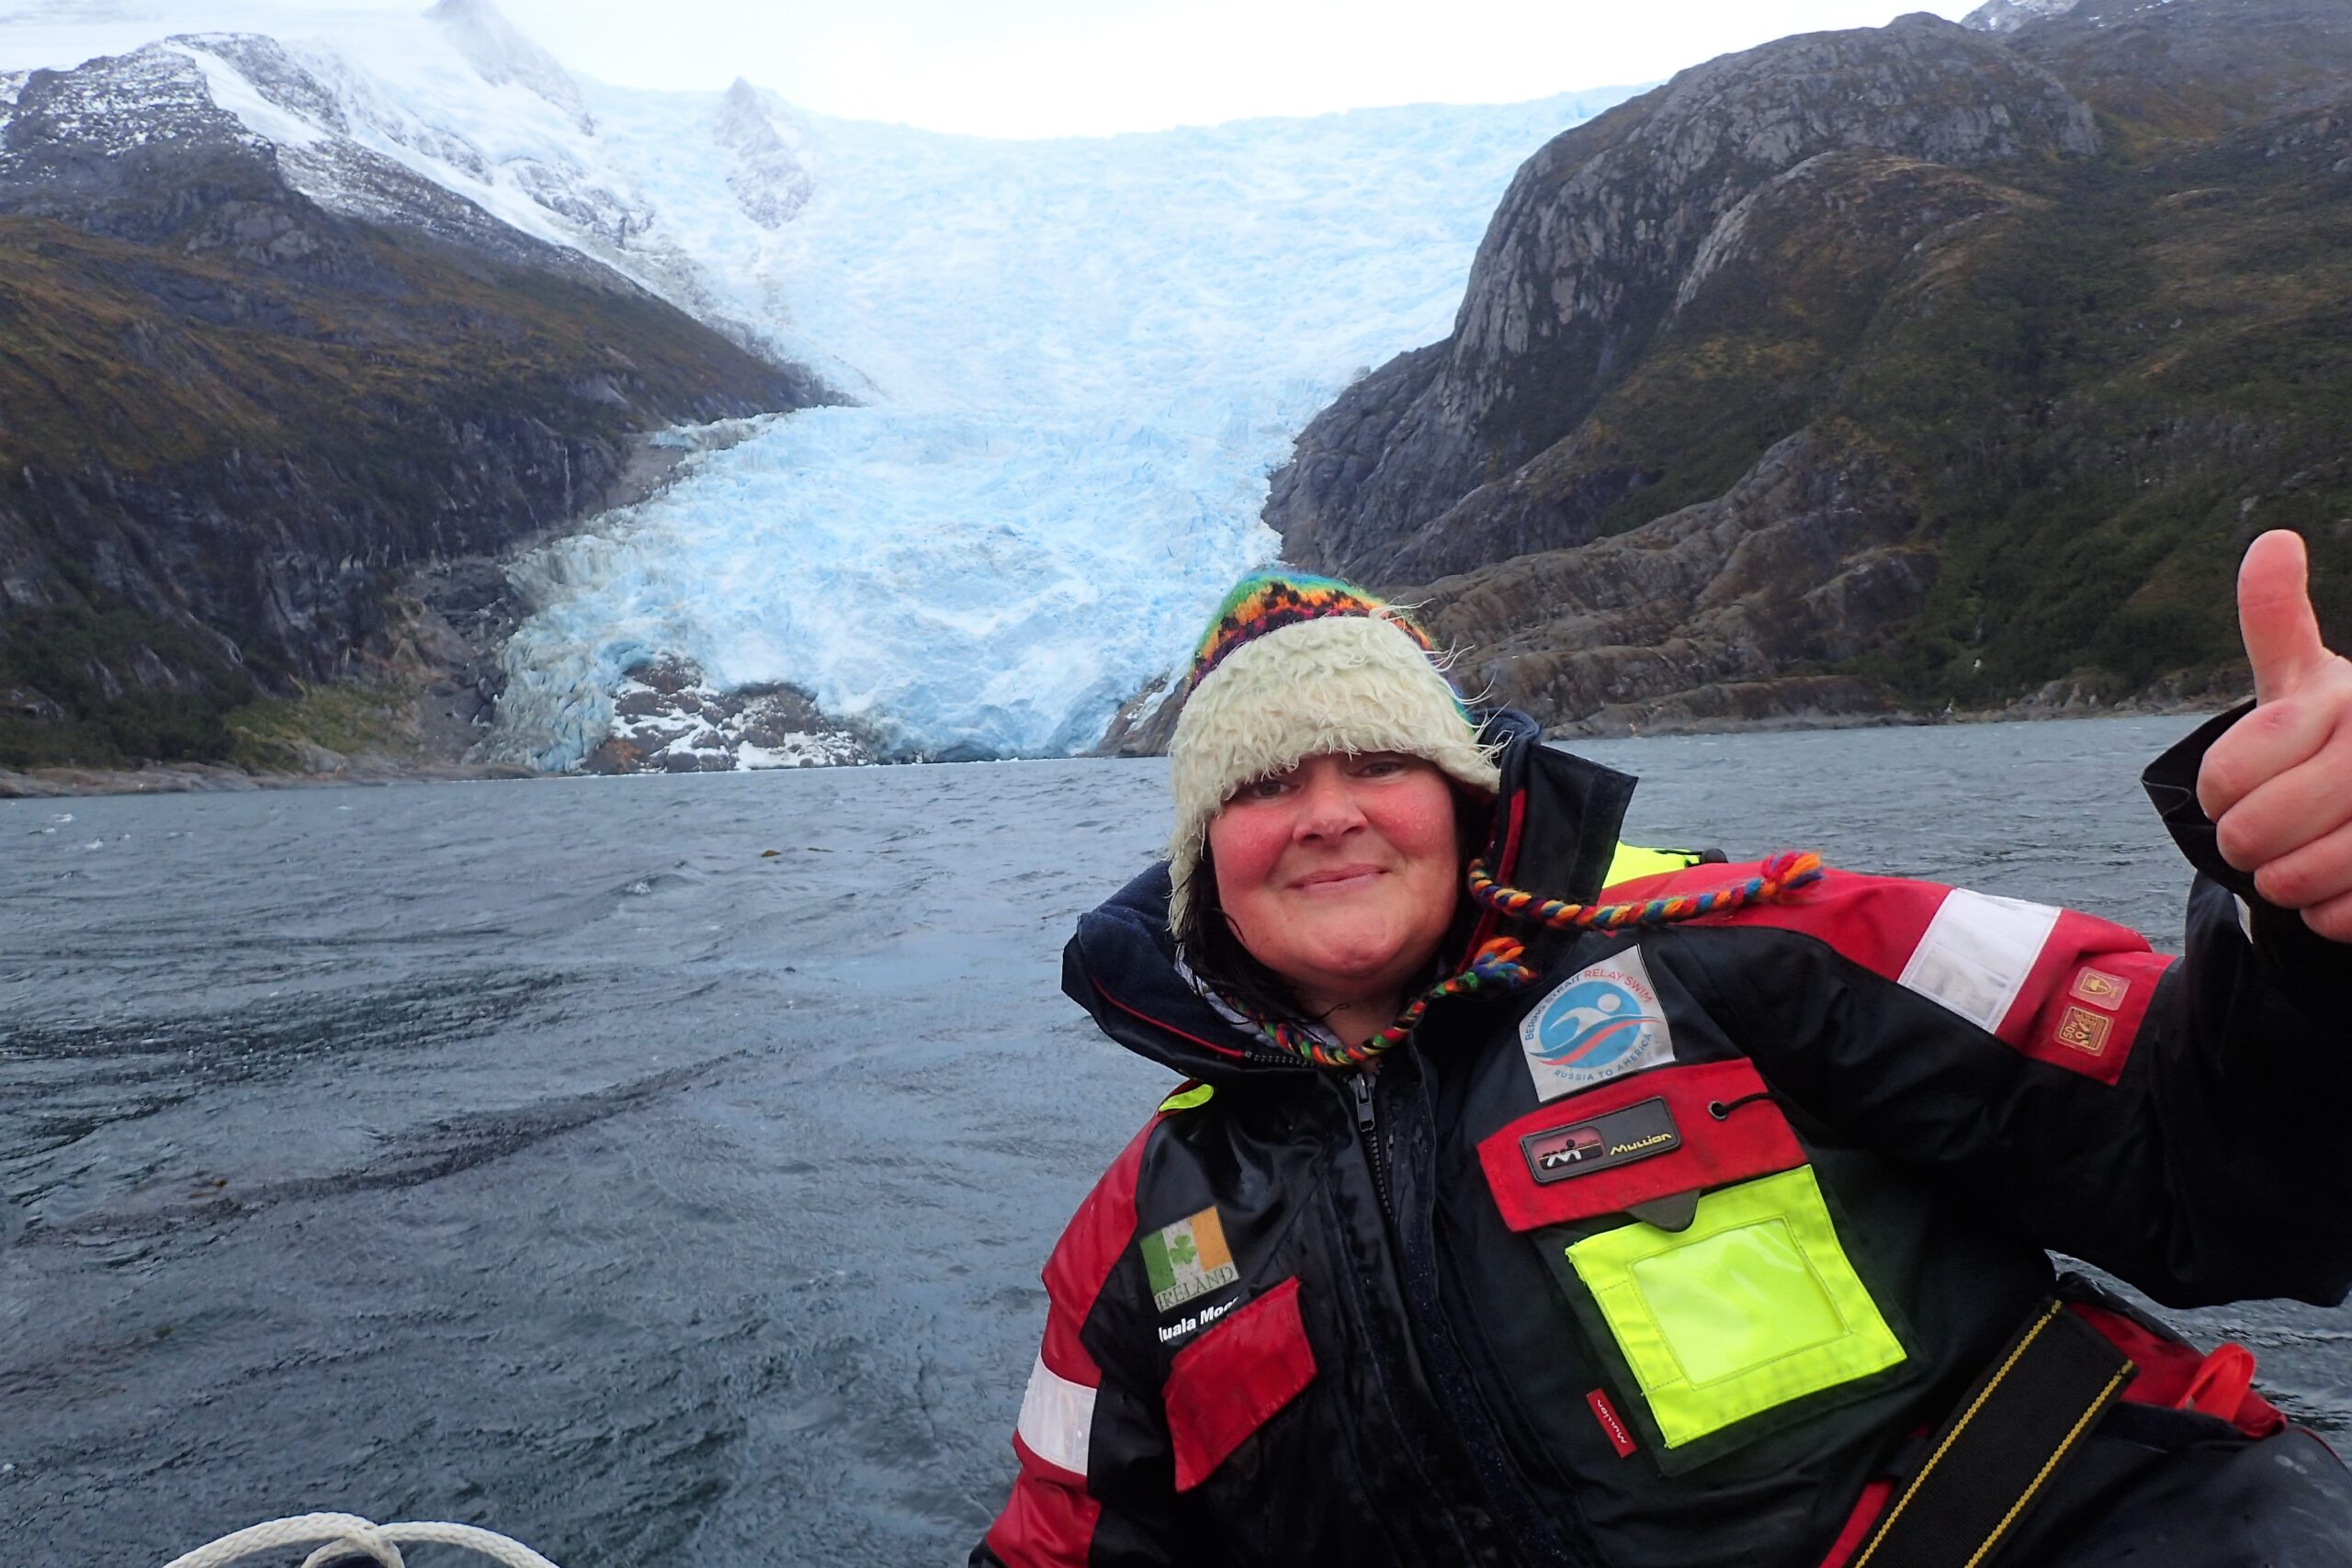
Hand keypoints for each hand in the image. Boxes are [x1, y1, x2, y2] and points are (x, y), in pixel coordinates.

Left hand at [2197, 530, 2351, 941]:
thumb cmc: (2333, 733)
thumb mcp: (2302, 677)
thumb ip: (2276, 616)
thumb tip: (2274, 541)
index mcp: (2342, 700)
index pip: (2226, 776)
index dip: (2216, 793)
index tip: (2238, 785)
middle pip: (2253, 831)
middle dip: (2241, 843)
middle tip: (2259, 834)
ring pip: (2296, 879)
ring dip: (2280, 883)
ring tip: (2296, 860)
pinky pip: (2339, 918)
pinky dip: (2322, 915)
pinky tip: (2335, 887)